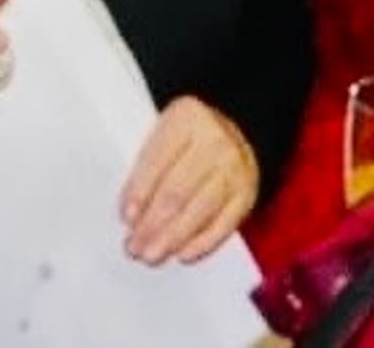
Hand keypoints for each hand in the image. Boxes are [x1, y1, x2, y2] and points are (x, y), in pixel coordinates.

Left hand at [118, 96, 258, 264]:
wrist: (239, 131)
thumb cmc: (188, 140)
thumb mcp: (166, 134)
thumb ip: (147, 166)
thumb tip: (131, 215)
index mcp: (186, 118)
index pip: (158, 159)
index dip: (140, 192)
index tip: (126, 218)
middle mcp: (215, 141)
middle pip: (178, 190)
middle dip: (152, 223)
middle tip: (133, 247)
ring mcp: (235, 168)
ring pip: (200, 209)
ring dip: (172, 237)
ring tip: (151, 255)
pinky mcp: (247, 194)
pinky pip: (225, 223)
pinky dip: (202, 243)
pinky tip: (183, 254)